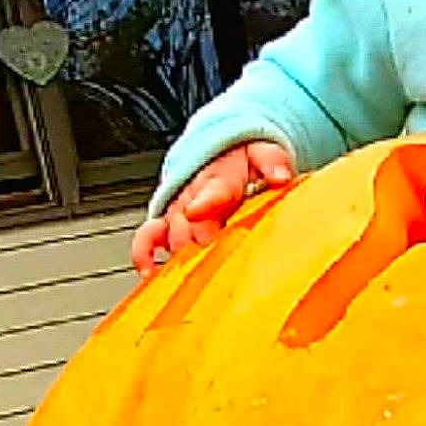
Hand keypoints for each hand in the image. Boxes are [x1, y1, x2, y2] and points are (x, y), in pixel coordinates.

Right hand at [131, 140, 294, 277]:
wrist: (221, 153)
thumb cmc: (242, 160)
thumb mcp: (263, 153)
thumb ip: (272, 163)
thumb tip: (280, 176)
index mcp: (220, 178)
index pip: (213, 191)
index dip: (207, 202)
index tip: (199, 212)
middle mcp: (193, 194)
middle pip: (189, 222)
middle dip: (198, 242)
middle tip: (212, 261)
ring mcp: (178, 211)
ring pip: (167, 232)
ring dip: (174, 252)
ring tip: (179, 273)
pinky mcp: (167, 223)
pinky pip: (148, 237)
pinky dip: (144, 253)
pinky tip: (149, 271)